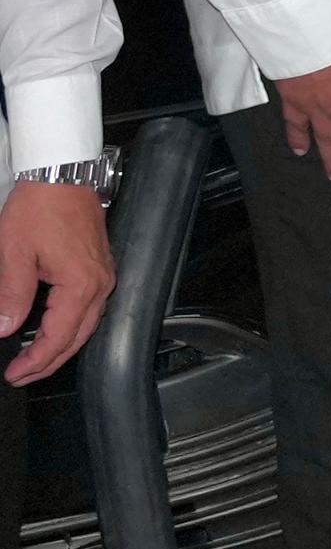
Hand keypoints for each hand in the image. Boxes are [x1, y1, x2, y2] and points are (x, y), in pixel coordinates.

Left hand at [0, 178, 112, 382]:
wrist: (63, 174)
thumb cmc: (42, 206)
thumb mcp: (13, 252)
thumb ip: (11, 295)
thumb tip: (6, 329)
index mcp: (81, 284)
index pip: (59, 337)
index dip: (36, 361)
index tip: (15, 373)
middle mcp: (100, 283)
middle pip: (79, 337)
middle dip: (50, 361)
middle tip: (22, 375)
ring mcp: (103, 275)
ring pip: (88, 325)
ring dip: (62, 346)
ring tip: (36, 358)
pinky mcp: (99, 267)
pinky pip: (90, 309)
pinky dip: (71, 327)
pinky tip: (54, 329)